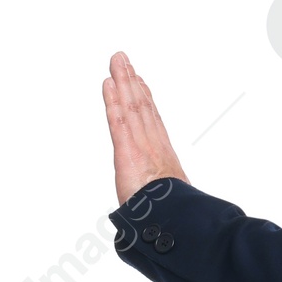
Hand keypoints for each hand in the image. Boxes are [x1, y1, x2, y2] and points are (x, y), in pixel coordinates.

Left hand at [102, 50, 189, 205]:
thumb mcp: (173, 202)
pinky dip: (113, 100)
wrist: (172, 221)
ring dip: (123, 81)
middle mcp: (154, 146)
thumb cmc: (173, 215)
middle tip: (123, 60)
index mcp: (164, 158)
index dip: (146, 99)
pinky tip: (108, 83)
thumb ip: (166, 196)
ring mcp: (142, 146)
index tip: (140, 83)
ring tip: (117, 61)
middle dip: (132, 81)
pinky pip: (119, 120)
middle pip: (142, 106)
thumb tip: (167, 204)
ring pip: (132, 106)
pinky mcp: (128, 152)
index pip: (153, 122)